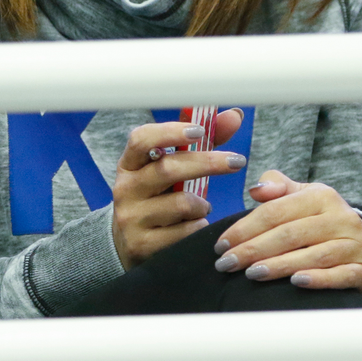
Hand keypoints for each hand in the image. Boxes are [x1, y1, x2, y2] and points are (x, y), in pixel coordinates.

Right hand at [111, 109, 245, 269]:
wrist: (129, 245)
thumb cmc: (158, 199)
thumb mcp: (170, 171)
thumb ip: (202, 143)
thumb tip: (234, 116)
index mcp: (129, 165)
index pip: (142, 140)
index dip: (170, 132)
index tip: (200, 131)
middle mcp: (125, 189)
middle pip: (169, 169)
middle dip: (207, 163)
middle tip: (237, 161)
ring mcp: (131, 218)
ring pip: (182, 204)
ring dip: (203, 205)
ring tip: (202, 208)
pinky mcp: (142, 245)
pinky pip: (186, 233)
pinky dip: (199, 228)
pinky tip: (194, 228)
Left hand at [213, 170, 361, 295]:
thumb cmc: (321, 220)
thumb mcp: (302, 196)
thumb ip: (277, 187)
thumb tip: (256, 189)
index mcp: (320, 196)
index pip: (274, 212)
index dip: (244, 228)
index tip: (221, 244)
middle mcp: (339, 218)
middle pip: (288, 235)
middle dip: (253, 250)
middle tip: (226, 264)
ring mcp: (353, 244)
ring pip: (311, 256)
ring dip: (278, 266)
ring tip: (251, 274)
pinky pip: (339, 275)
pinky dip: (318, 279)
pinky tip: (295, 282)